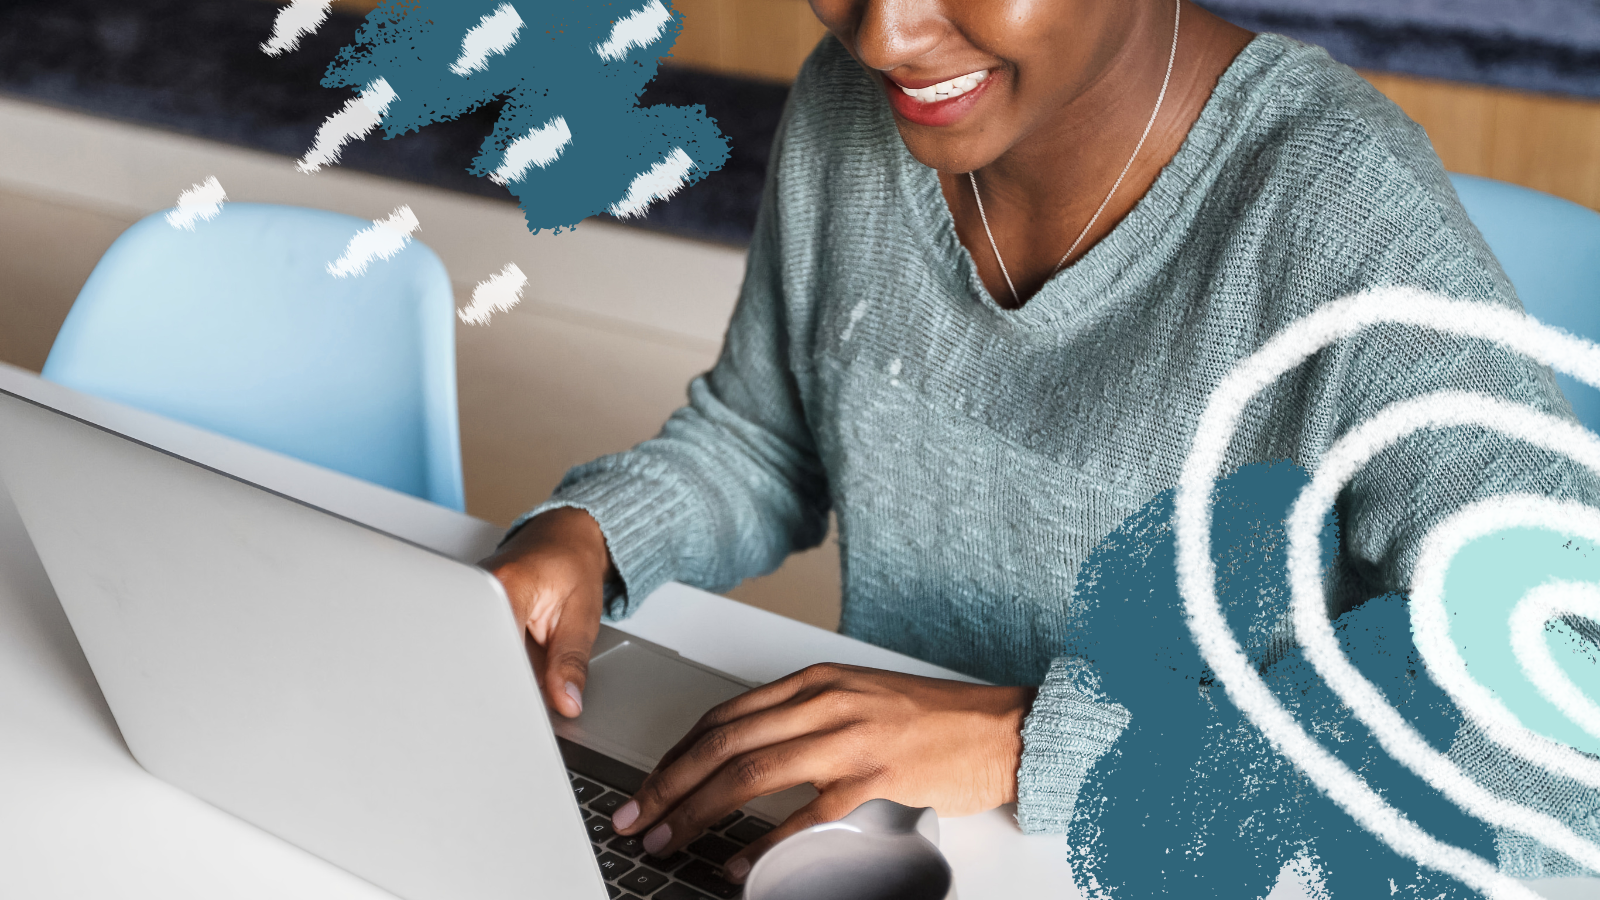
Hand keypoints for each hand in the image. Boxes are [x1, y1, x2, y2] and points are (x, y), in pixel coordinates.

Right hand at [478, 507, 613, 717]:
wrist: (565, 537)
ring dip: (496, 671)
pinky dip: (493, 660)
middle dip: (499, 684)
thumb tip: (566, 701)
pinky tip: (507, 663)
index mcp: (508, 583)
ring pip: (474, 651)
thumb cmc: (574, 565)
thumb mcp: (583, 615)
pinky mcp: (465, 606)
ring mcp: (466, 595)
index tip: (524, 707)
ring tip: (516, 674)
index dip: (510, 683)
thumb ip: (571, 661)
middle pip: (476, 652)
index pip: (496, 646)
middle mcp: (477, 587)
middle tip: (521, 702)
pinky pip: (475, 643)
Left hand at [609, 662, 1035, 882]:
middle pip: (724, 741)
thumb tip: (742, 758)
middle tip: (638, 816)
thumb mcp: (856, 702)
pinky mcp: (876, 774)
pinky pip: (806, 812)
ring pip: (751, 772)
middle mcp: (824, 701)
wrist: (1000, 728)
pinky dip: (764, 841)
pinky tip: (737, 862)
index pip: (724, 715)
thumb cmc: (932, 720)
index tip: (649, 785)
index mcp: (814, 681)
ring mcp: (850, 735)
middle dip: (669, 783)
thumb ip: (802, 720)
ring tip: (669, 838)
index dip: (677, 753)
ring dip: (699, 810)